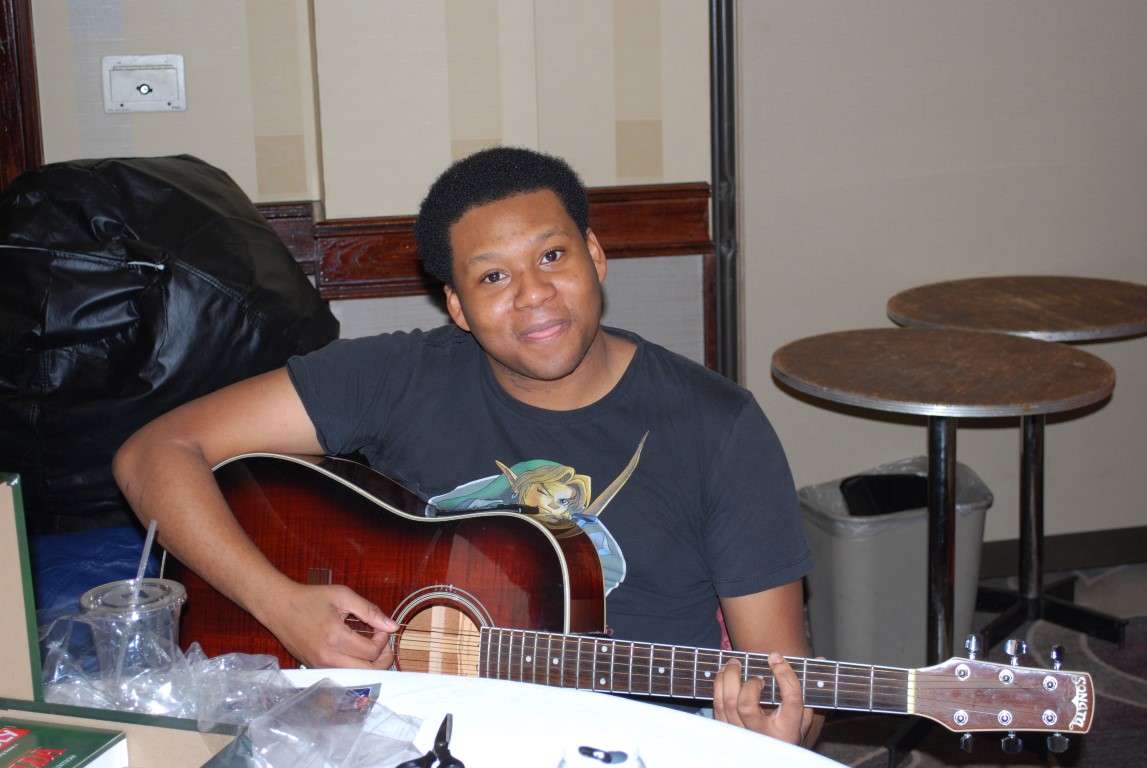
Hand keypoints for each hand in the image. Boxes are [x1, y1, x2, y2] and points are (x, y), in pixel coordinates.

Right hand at [260, 582, 399, 668]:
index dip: (383, 640)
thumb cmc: (311, 598)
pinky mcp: (315, 668)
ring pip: (356, 677)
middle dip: (382, 659)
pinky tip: (357, 653)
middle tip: (383, 644)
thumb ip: (370, 611)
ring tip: (372, 648)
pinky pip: (343, 675)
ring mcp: (320, 666)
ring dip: (370, 665)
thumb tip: (393, 626)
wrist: (278, 607)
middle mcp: (327, 657)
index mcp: (335, 637)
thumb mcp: (343, 596)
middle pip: (367, 671)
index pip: (371, 651)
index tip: (380, 627)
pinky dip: (356, 668)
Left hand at [712, 654, 814, 745]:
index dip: (785, 675)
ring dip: (727, 679)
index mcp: (789, 729)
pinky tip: (723, 675)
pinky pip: (718, 708)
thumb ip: (810, 689)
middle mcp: (764, 736)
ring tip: (733, 664)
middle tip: (745, 663)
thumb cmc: (788, 731)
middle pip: (746, 704)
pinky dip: (718, 688)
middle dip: (745, 679)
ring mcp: (743, 736)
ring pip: (727, 705)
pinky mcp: (728, 732)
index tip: (776, 657)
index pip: (791, 699)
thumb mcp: (804, 716)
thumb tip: (821, 659)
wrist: (775, 758)